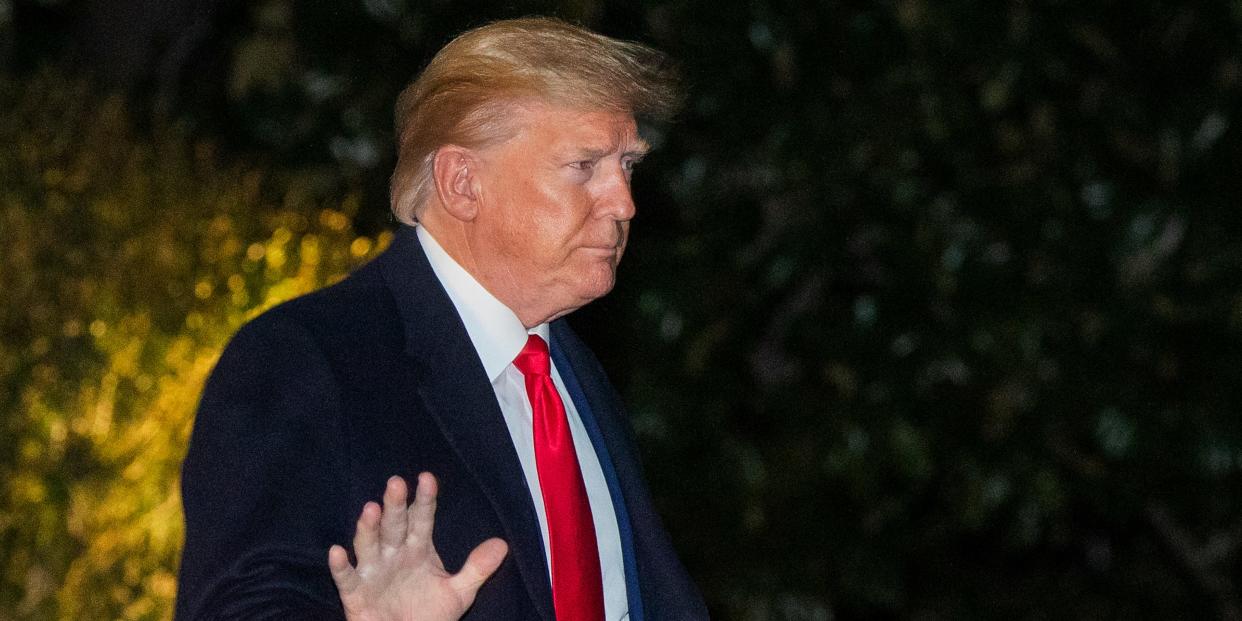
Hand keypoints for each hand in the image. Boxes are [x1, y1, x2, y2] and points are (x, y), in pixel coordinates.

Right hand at [328, 473, 508, 620]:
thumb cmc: (430, 616)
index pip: (422, 519)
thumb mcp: (458, 593)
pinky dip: (340, 566)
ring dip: (368, 528)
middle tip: (396, 483)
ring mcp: (373, 572)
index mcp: (418, 549)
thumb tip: (502, 544)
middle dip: (395, 506)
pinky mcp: (355, 594)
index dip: (425, 500)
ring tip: (371, 509)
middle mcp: (393, 554)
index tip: (427, 478)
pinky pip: (347, 578)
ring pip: (368, 545)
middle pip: (394, 525)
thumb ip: (477, 569)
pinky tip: (337, 551)